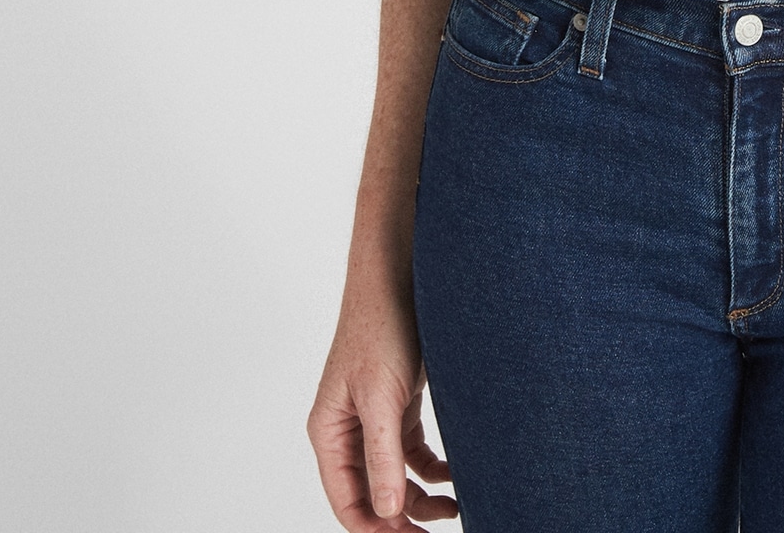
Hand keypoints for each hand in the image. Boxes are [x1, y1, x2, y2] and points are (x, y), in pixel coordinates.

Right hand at [308, 278, 457, 530]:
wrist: (402, 276)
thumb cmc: (382, 328)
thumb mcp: (381, 397)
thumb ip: (382, 455)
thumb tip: (387, 510)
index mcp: (329, 432)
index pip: (347, 501)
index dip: (376, 528)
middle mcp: (348, 430)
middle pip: (371, 494)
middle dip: (400, 520)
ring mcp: (374, 417)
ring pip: (394, 476)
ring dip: (420, 498)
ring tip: (454, 510)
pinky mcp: (400, 403)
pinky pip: (412, 452)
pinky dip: (432, 469)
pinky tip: (454, 477)